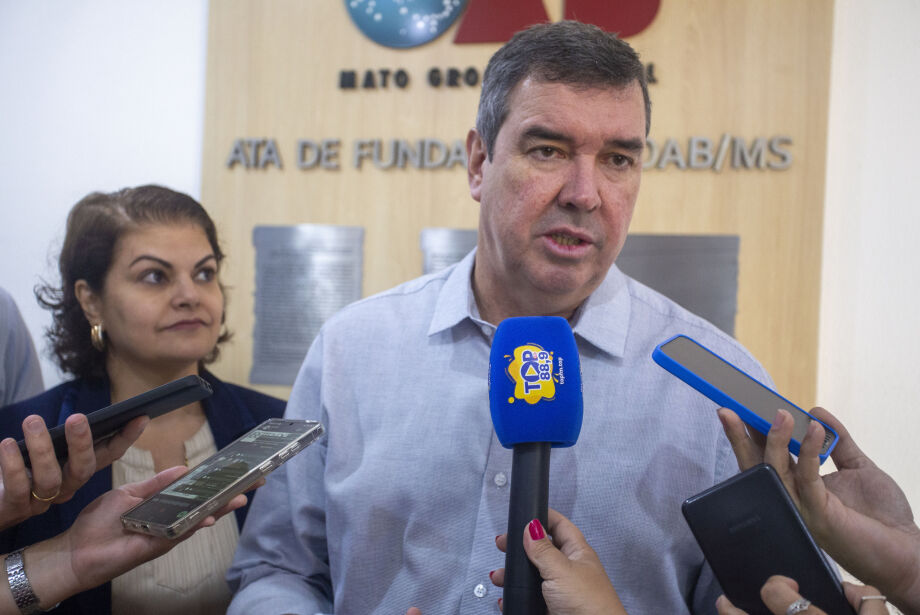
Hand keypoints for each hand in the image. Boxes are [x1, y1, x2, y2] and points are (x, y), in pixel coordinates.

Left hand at [0, 414, 147, 529]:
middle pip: (83, 470)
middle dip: (82, 443)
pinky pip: (18, 488)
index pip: (108, 456)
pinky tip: (8, 444)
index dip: (125, 438)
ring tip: (32, 421)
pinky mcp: (14, 508)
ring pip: (50, 479)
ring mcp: (42, 501)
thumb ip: (64, 441)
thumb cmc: (21, 471)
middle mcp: (66, 489)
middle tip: (76, 417)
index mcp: (77, 472)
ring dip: (42, 449)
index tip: (140, 417)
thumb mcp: (47, 453)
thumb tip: (81, 418)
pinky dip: (13, 465)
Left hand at [17, 465, 246, 608]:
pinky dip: (196, 524)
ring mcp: (167, 534)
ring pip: (200, 519)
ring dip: (221, 509)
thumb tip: (182, 469)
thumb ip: (156, 483)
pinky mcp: (158, 546)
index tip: (238, 471)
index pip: (196, 492)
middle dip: (231, 495)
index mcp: (164, 505)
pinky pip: (181, 532)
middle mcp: (171, 520)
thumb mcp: (129, 493)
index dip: (217, 483)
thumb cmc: (99, 522)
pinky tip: (210, 515)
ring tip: (241, 498)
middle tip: (255, 483)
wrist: (77, 549)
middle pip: (207, 506)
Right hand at [491, 508, 627, 614]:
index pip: (559, 525)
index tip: (523, 514)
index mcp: (577, 552)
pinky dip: (516, 597)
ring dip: (513, 575)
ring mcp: (560, 590)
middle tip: (502, 544)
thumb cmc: (589, 605)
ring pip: (532, 576)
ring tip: (499, 577)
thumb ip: (544, 549)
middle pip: (541, 550)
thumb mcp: (561, 570)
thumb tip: (531, 526)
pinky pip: (530, 598)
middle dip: (520, 547)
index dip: (542, 517)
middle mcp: (569, 569)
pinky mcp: (552, 608)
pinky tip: (507, 597)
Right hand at [719, 407, 919, 612]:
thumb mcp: (857, 467)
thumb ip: (837, 441)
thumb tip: (815, 411)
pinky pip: (807, 478)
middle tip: (729, 411)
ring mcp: (802, 508)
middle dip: (739, 438)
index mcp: (800, 487)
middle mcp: (794, 498)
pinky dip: (808, 451)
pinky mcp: (818, 514)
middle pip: (757, 466)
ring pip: (774, 472)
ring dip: (772, 441)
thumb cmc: (882, 516)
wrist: (906, 551)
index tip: (744, 408)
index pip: (769, 457)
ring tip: (780, 413)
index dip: (754, 434)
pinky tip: (814, 430)